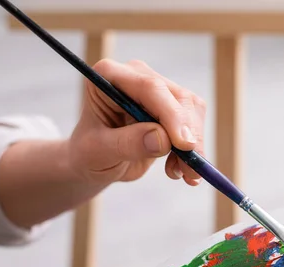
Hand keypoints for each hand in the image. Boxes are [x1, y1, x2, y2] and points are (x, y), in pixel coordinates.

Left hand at [68, 59, 205, 185]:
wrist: (95, 162)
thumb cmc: (89, 154)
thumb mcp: (98, 152)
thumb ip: (127, 143)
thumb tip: (163, 139)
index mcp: (110, 76)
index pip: (150, 88)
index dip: (172, 115)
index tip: (184, 145)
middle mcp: (138, 76)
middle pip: (178, 98)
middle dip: (189, 135)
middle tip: (191, 171)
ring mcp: (158, 90)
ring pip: (193, 110)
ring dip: (193, 146)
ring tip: (178, 173)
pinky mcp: (173, 107)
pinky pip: (195, 124)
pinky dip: (193, 150)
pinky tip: (178, 169)